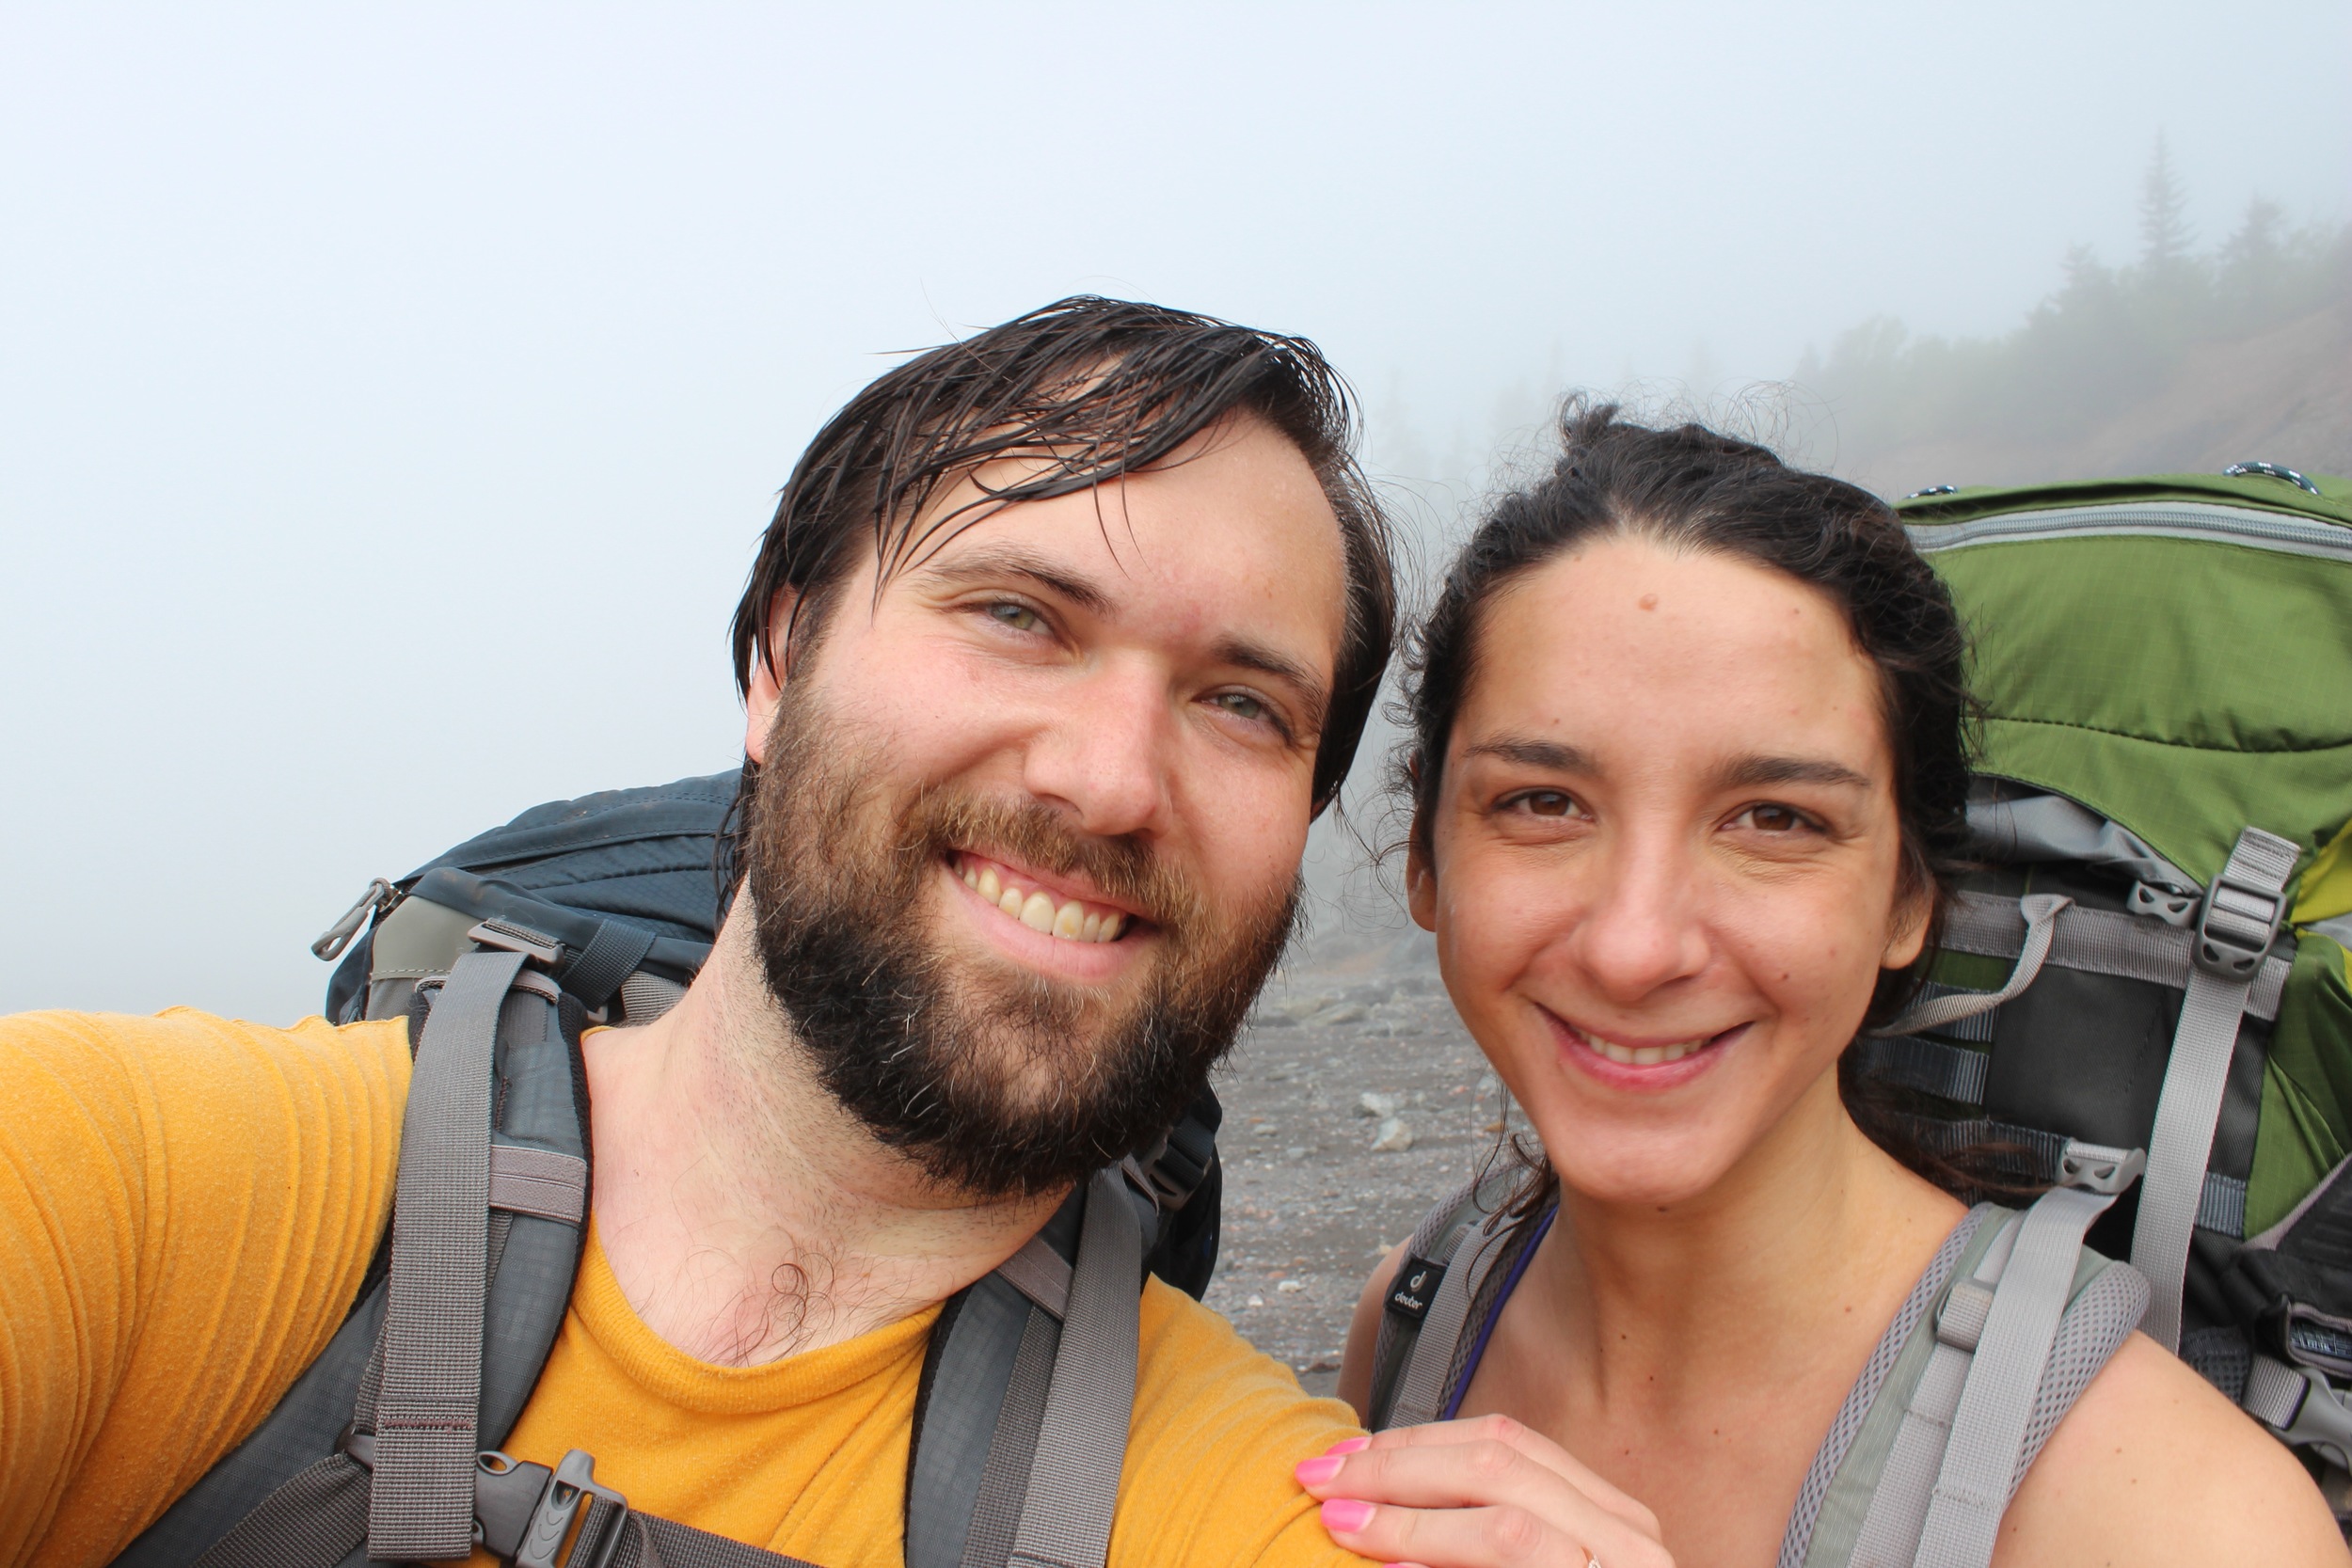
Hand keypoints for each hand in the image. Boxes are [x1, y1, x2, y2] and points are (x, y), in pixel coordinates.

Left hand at [1292, 1415, 1672, 1567]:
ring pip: (1505, 1526)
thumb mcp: (1532, 1557)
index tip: (1343, 1452)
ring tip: (1343, 1524)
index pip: (1504, 1443)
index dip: (1415, 1440)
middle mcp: (1628, 1542)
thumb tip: (1372, 1484)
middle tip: (1322, 1479)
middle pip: (1495, 1468)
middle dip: (1395, 1467)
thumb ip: (1478, 1523)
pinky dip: (1443, 1567)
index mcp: (1608, 1514)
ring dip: (1409, 1521)